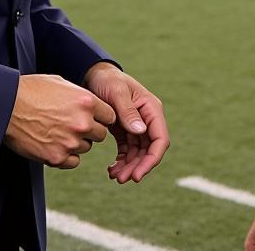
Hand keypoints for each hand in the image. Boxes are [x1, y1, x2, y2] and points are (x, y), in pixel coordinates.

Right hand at [4, 74, 114, 168]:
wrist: (7, 107)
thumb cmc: (32, 90)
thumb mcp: (61, 84)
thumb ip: (80, 96)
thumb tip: (91, 104)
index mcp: (86, 101)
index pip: (110, 115)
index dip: (101, 116)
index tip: (93, 116)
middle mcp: (82, 123)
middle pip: (101, 134)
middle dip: (91, 130)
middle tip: (74, 124)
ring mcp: (70, 142)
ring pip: (86, 147)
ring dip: (77, 142)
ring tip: (59, 130)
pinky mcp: (56, 158)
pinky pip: (73, 161)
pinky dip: (67, 156)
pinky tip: (54, 143)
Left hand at [84, 62, 169, 182]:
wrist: (94, 75)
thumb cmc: (107, 80)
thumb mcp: (116, 92)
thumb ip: (128, 111)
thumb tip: (141, 132)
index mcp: (151, 108)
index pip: (160, 139)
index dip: (151, 159)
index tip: (137, 174)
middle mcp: (147, 119)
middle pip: (149, 150)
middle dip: (137, 167)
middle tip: (121, 179)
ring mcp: (137, 125)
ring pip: (139, 153)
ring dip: (129, 166)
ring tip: (114, 176)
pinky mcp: (126, 130)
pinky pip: (128, 150)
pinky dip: (122, 161)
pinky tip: (111, 169)